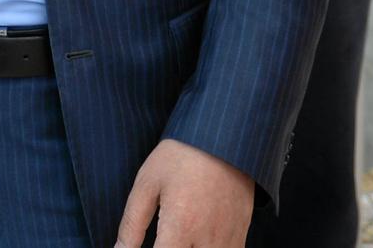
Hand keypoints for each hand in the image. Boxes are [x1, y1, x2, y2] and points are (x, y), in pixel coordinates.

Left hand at [115, 137, 252, 247]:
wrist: (223, 136)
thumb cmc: (181, 156)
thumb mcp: (147, 184)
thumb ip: (131, 225)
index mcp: (180, 227)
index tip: (150, 245)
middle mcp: (207, 240)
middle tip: (164, 238)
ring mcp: (227, 239)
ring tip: (179, 238)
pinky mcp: (241, 235)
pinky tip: (197, 241)